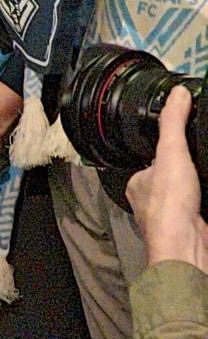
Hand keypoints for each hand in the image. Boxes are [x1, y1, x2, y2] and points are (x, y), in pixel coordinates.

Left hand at [127, 86, 207, 269]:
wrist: (186, 245)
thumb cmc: (169, 203)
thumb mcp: (172, 151)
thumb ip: (173, 123)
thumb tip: (178, 93)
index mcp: (137, 184)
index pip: (152, 161)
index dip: (169, 152)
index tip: (184, 146)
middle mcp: (149, 203)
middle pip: (170, 180)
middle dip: (186, 173)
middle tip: (200, 164)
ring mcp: (171, 218)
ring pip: (185, 198)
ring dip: (197, 189)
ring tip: (207, 180)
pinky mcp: (192, 230)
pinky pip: (199, 211)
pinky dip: (206, 204)